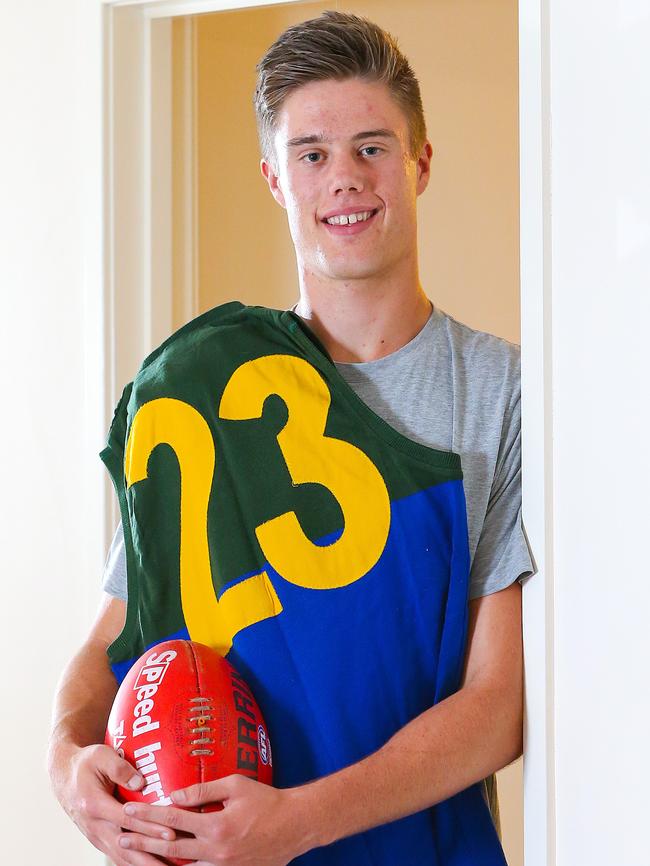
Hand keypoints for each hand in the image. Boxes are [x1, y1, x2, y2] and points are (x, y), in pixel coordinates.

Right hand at [51, 742, 176, 865]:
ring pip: (121, 857)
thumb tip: (141, 783)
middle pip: (126, 847)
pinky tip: (150, 865)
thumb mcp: (101, 756)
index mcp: (94, 805)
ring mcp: (96, 836)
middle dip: (149, 858)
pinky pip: (117, 855)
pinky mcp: (100, 839)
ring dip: (143, 865)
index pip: (127, 820)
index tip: (171, 834)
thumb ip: (120, 768)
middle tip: (172, 862)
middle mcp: (95, 825)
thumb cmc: (86, 763)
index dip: (149, 828)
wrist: (64, 776)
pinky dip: (133, 863)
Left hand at [118, 774, 315, 865]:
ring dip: (157, 860)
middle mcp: (215, 850)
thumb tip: (174, 793)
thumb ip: (203, 789)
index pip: (173, 819)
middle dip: (143, 841)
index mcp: (215, 826)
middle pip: (170, 848)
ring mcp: (222, 865)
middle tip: (120, 838)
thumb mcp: (235, 785)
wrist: (294, 826)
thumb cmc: (266, 800)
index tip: (129, 810)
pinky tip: (168, 864)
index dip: (149, 815)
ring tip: (136, 856)